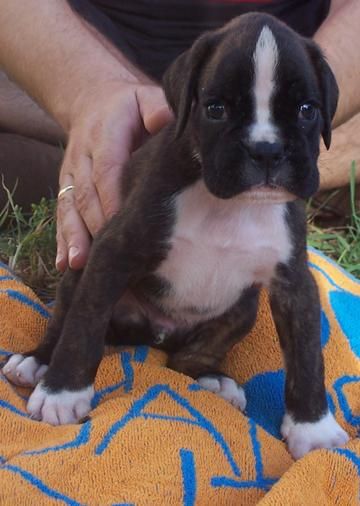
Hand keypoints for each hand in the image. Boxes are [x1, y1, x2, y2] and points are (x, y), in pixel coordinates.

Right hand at [55, 80, 171, 270]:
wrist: (93, 101)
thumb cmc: (130, 108)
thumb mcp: (145, 99)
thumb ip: (157, 109)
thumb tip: (166, 122)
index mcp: (105, 133)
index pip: (107, 168)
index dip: (112, 196)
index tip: (121, 223)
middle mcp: (83, 155)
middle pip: (86, 193)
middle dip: (95, 225)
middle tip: (107, 255)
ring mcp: (72, 173)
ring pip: (70, 207)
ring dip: (73, 236)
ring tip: (79, 263)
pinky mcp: (66, 186)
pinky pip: (62, 213)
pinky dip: (62, 239)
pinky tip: (64, 263)